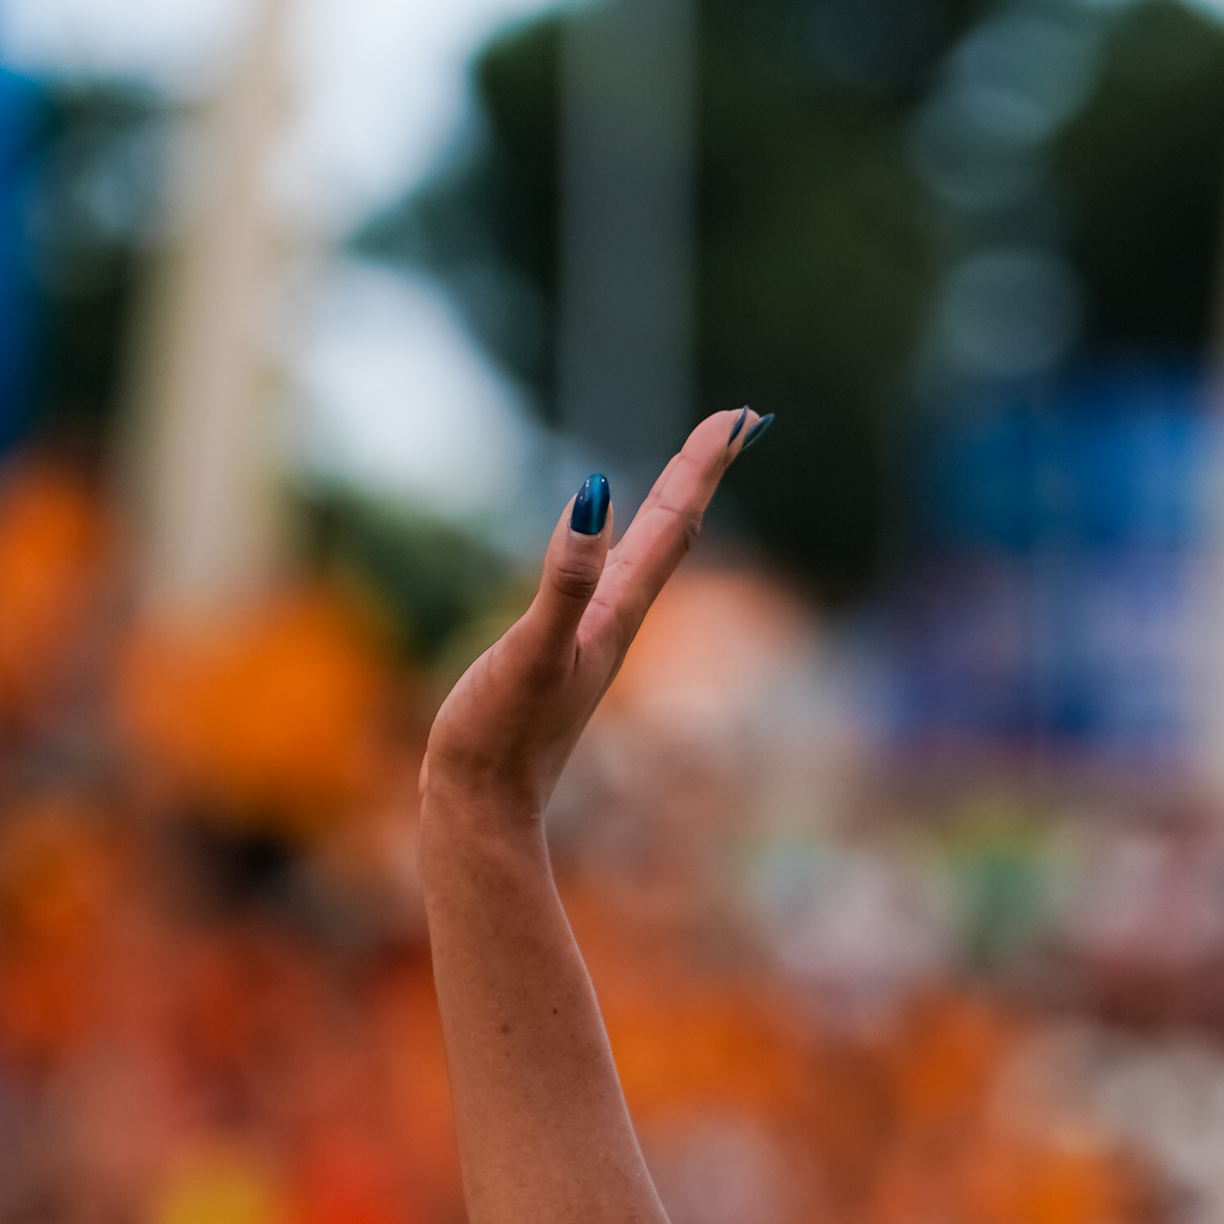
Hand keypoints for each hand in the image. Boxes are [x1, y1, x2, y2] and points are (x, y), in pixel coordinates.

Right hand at [422, 409, 764, 828]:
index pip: (671, 525)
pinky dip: (623, 548)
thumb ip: (565, 582)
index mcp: (616, 616)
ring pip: (645, 558)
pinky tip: (614, 548)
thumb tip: (595, 503)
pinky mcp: (560, 655)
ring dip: (672, 509)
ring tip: (693, 471)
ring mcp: (589, 641)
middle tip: (742, 423)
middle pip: (670, 533)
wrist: (480, 808)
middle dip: (701, 474)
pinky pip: (606, 584)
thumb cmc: (500, 736)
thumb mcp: (531, 651)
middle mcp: (614, 624)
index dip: (704, 466)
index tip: (743, 415)